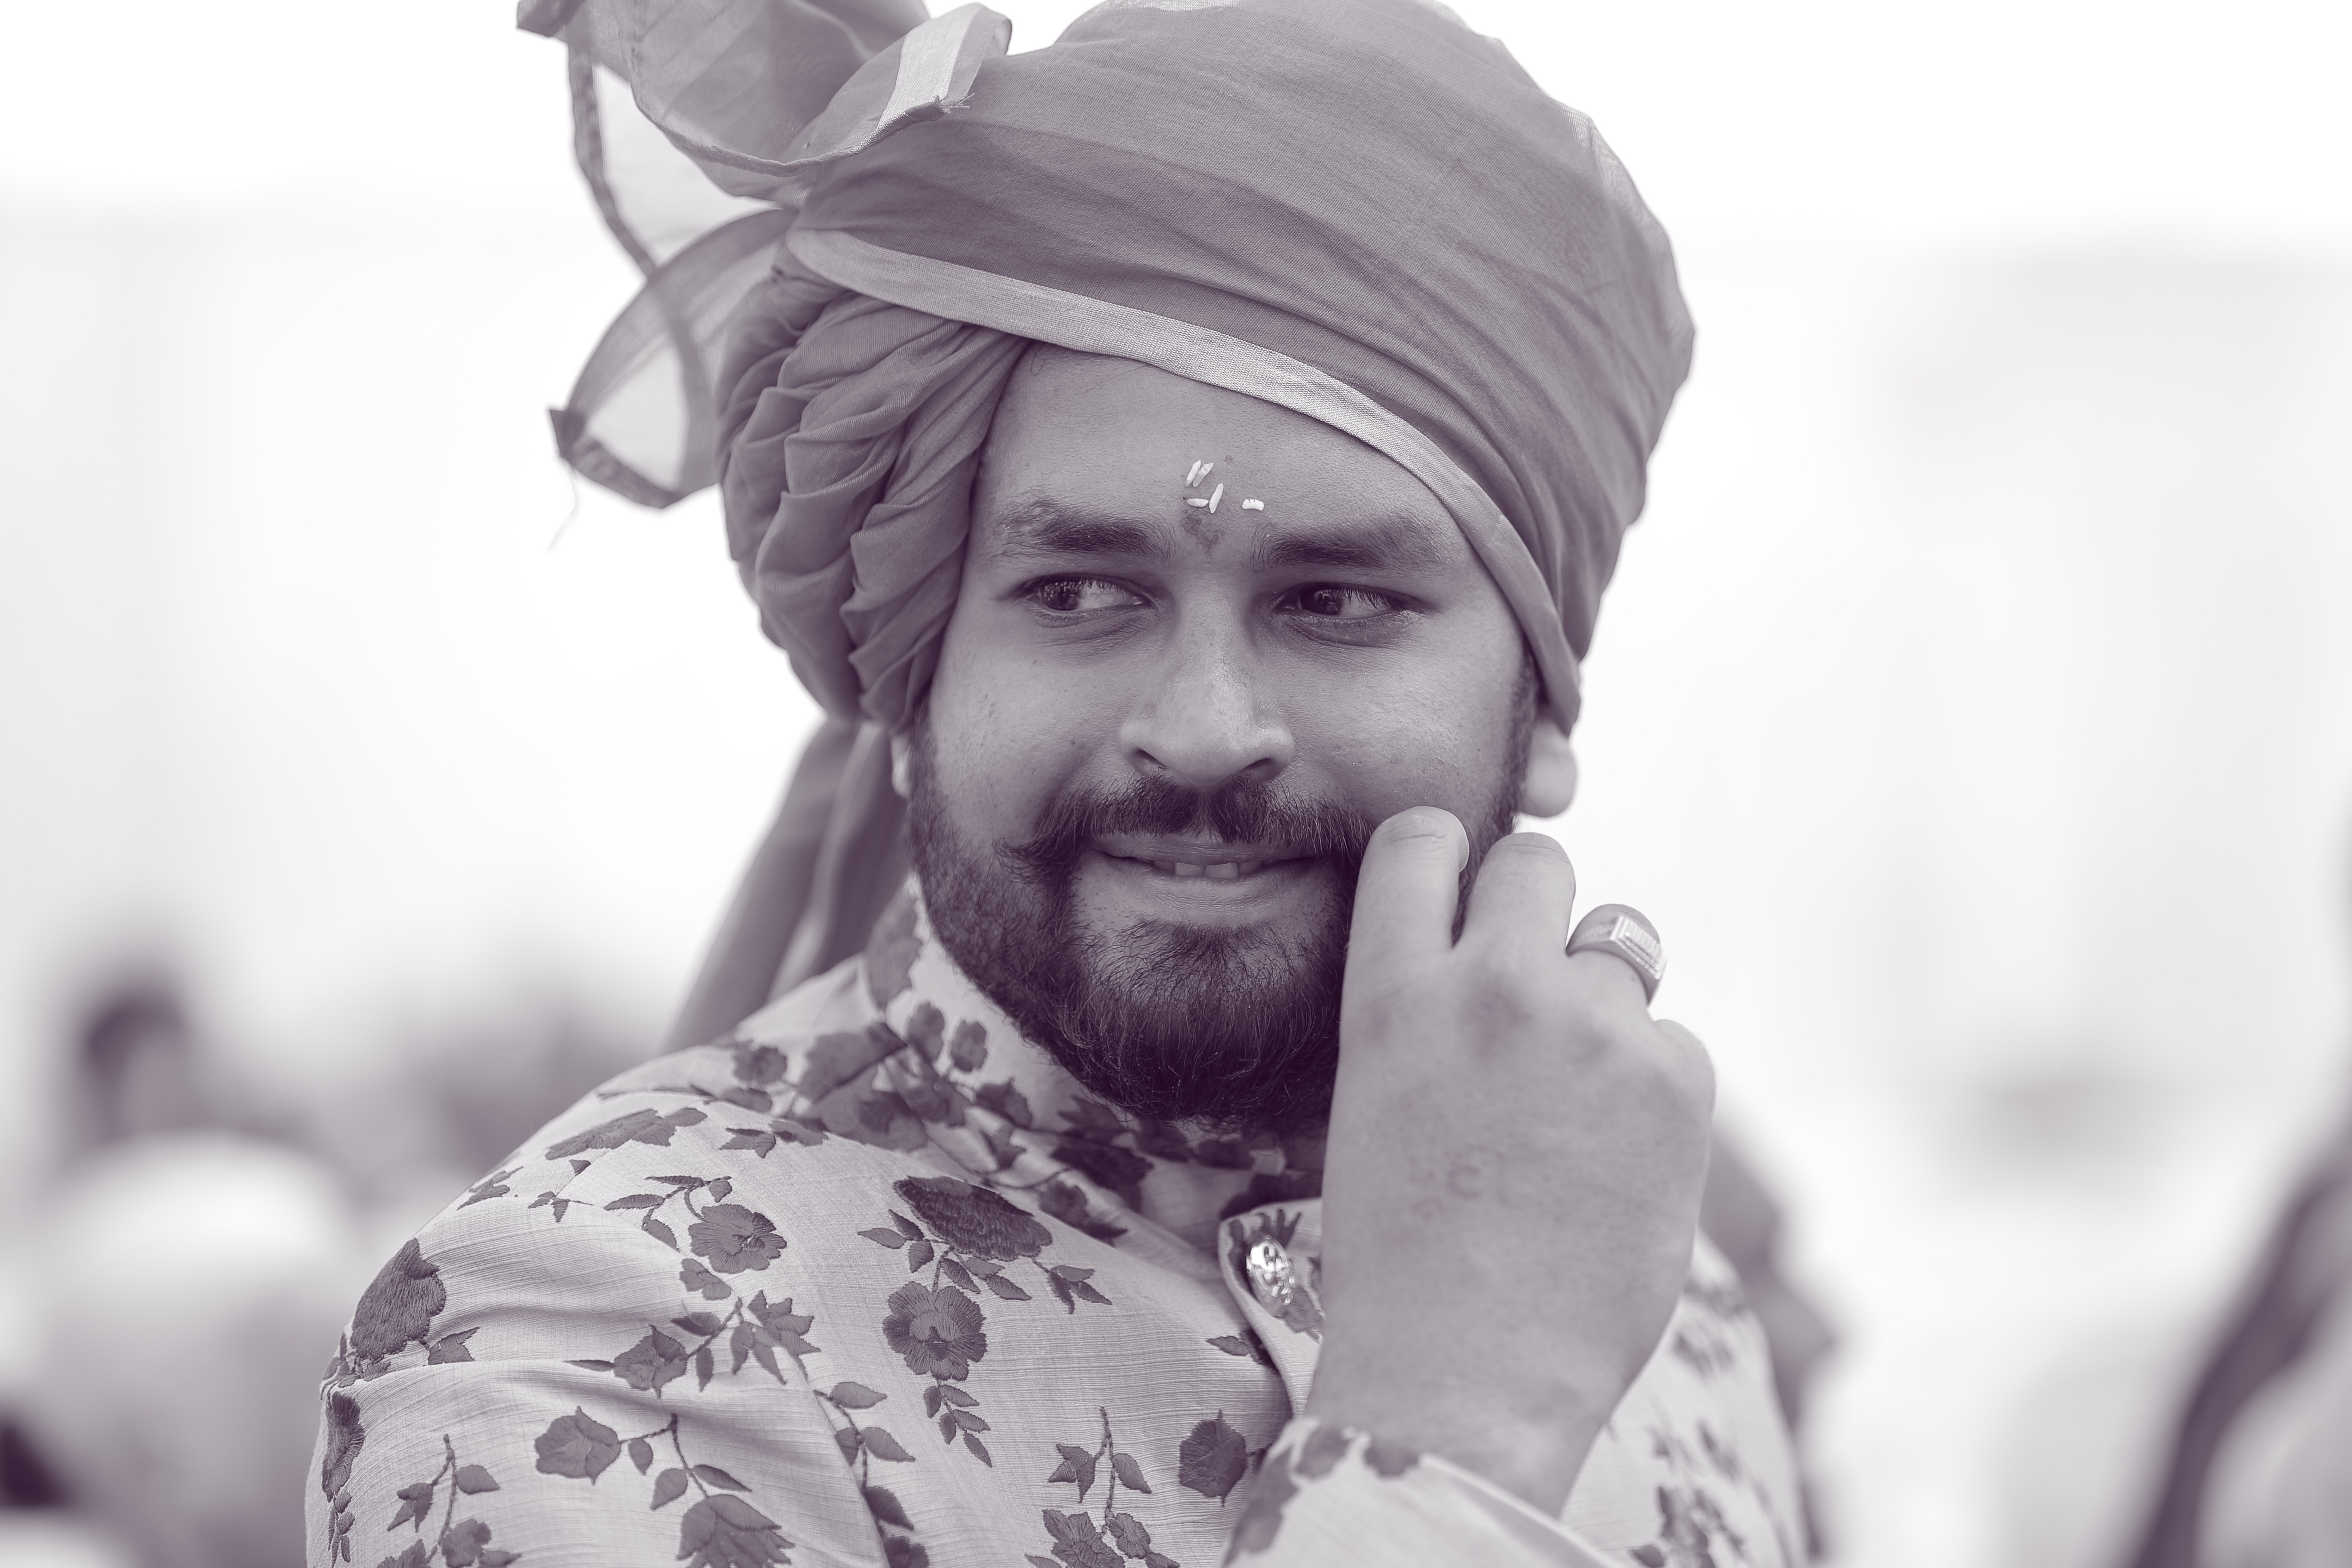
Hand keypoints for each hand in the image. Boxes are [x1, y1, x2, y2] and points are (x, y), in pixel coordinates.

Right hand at [1305, 809, 1714, 1513]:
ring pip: (1621, 948)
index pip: (1423, 838)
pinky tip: (1616, 1162)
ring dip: (1605, 1002)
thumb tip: (1499, 954)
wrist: (1465, 1375)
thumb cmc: (1402, 1261)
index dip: (1450, 859)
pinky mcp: (1676, 1080)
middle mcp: (1493, 985)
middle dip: (1540, 914)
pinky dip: (1657, 1089)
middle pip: (1539, 865)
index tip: (1463, 894)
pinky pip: (1677, 1041)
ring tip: (1575, 1104)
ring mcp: (1591, 1027)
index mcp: (1393, 992)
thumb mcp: (1375, 1101)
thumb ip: (1428, 1010)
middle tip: (1535, 996)